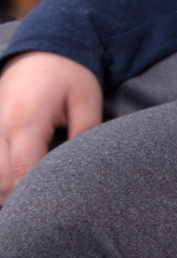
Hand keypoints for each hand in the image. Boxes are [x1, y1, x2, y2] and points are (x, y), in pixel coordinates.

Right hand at [0, 51, 101, 202]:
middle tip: (44, 210)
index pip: (19, 172)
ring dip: (5, 188)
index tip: (51, 209)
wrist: (46, 47)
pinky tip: (14, 180)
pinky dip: (0, 173)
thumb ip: (85, 133)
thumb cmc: (70, 74)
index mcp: (26, 120)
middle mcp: (0, 125)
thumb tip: (83, 168)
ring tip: (31, 198)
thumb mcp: (86, 99)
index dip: (32, 196)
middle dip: (18, 198)